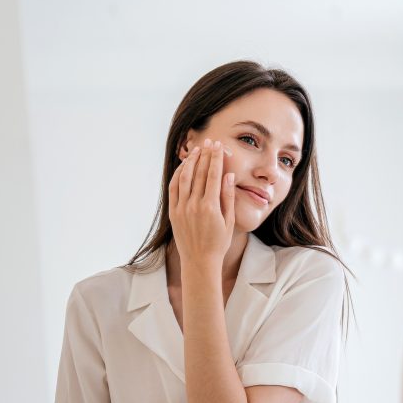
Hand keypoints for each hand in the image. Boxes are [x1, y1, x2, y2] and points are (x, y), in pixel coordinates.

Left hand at [168, 139, 236, 266]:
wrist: (199, 261)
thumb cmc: (218, 243)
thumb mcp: (229, 221)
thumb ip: (228, 197)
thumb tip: (228, 176)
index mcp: (210, 206)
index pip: (213, 174)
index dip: (216, 158)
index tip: (218, 146)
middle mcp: (194, 205)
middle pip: (199, 172)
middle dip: (205, 155)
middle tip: (209, 142)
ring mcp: (181, 208)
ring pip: (184, 177)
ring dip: (191, 161)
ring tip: (197, 149)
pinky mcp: (173, 212)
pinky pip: (173, 188)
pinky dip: (178, 175)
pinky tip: (184, 166)